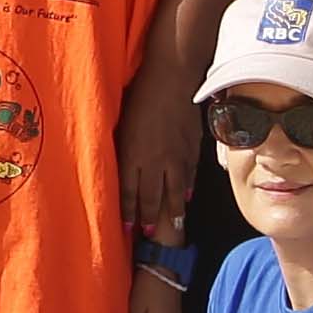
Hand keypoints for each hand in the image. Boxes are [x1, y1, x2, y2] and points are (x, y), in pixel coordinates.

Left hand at [116, 80, 200, 237]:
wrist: (172, 78)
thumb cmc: (140, 95)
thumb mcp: (121, 122)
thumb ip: (122, 147)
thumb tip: (121, 165)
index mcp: (133, 154)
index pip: (129, 191)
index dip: (127, 211)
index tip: (126, 227)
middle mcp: (155, 161)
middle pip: (151, 197)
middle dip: (148, 218)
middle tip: (148, 234)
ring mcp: (176, 157)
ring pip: (173, 192)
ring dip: (171, 212)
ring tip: (171, 226)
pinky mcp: (191, 148)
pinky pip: (188, 176)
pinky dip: (186, 189)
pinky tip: (186, 198)